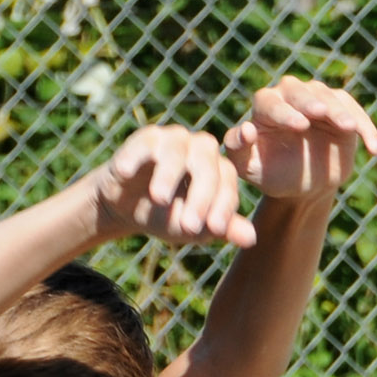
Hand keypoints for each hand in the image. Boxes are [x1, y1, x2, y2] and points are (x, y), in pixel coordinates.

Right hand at [95, 126, 254, 249]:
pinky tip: (126, 173)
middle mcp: (202, 149)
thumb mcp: (194, 228)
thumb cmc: (168, 216)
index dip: (223, 206)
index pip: (227, 183)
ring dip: (169, 175)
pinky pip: (144, 142)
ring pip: (177, 149)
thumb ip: (222, 228)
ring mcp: (174, 139)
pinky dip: (135, 157)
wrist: (129, 209)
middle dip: (200, 196)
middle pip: (208, 164)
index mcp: (219, 169)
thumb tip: (251, 239)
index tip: (214, 229)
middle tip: (189, 225)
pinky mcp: (146, 137)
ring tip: (159, 199)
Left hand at [224, 78, 376, 202]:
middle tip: (320, 112)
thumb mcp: (249, 168)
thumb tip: (245, 129)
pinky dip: (366, 129)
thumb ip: (238, 149)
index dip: (284, 112)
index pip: (272, 102)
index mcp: (265, 106)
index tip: (298, 126)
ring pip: (331, 98)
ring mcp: (320, 100)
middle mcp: (291, 96)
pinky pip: (357, 114)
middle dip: (311, 101)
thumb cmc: (271, 173)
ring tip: (349, 129)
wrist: (301, 187)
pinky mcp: (344, 110)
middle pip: (301, 91)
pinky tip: (374, 150)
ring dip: (341, 112)